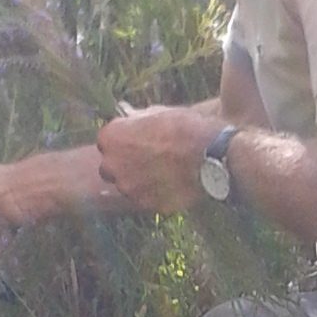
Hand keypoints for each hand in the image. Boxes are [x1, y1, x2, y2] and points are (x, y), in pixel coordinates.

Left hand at [95, 104, 211, 214]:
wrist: (209, 154)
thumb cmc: (184, 127)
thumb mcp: (157, 112)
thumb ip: (135, 117)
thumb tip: (125, 111)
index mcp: (110, 137)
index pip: (106, 143)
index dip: (123, 143)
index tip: (137, 142)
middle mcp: (112, 165)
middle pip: (110, 169)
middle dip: (124, 165)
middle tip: (148, 160)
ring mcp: (127, 188)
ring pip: (127, 187)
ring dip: (139, 182)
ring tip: (164, 173)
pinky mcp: (145, 205)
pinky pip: (145, 200)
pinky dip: (154, 195)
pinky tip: (172, 185)